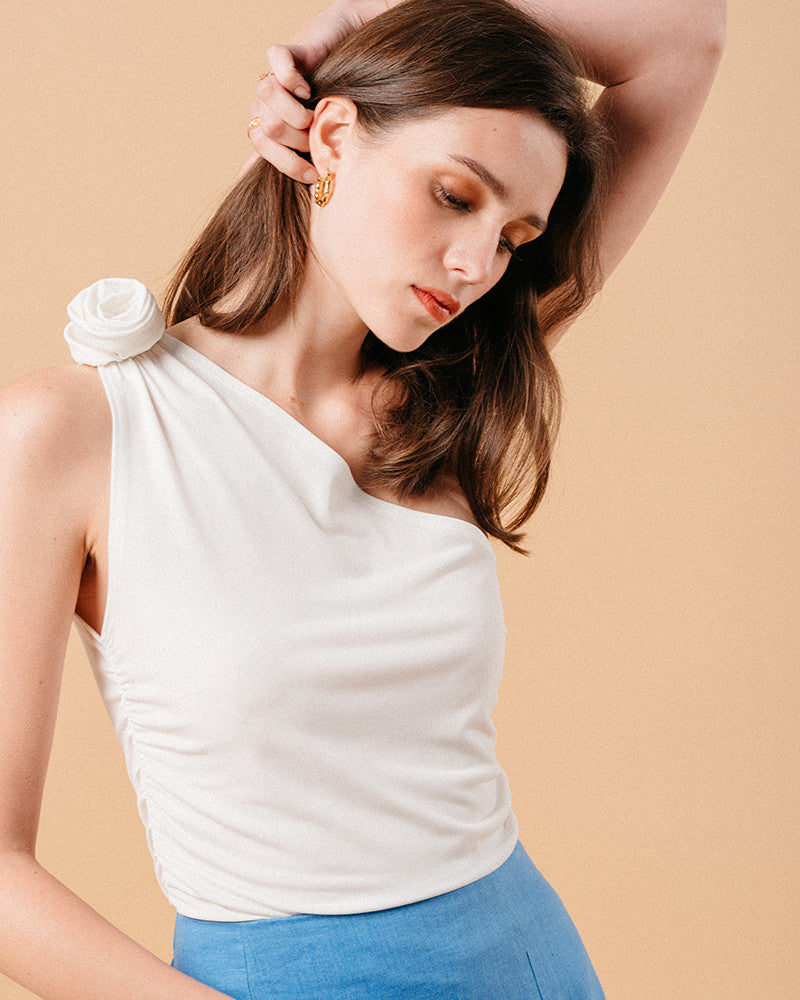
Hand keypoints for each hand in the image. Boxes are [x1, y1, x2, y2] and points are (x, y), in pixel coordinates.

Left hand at [241, 0, 392, 182]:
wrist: (342, 56)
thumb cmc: (329, 103)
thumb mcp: (310, 138)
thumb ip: (282, 156)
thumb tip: (244, 178)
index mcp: (267, 124)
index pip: (262, 147)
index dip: (289, 163)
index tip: (314, 172)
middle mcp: (265, 102)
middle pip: (268, 127)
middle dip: (297, 138)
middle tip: (317, 135)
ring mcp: (273, 76)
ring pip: (266, 96)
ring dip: (296, 112)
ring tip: (315, 111)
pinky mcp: (287, 52)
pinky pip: (277, 63)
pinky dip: (291, 78)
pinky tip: (307, 88)